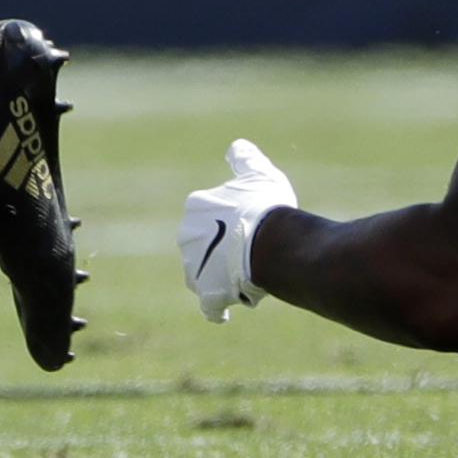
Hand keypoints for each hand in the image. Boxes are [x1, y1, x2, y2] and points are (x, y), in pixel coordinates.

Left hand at [180, 137, 297, 318]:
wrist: (271, 243)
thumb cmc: (266, 206)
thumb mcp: (259, 174)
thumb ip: (245, 159)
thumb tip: (236, 147)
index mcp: (196, 206)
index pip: (209, 214)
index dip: (231, 219)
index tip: (249, 222)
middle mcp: (187, 237)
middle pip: (204, 245)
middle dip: (222, 250)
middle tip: (251, 249)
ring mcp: (194, 268)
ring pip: (203, 274)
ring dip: (220, 276)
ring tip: (247, 276)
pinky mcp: (207, 294)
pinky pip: (209, 305)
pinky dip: (216, 308)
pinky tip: (226, 311)